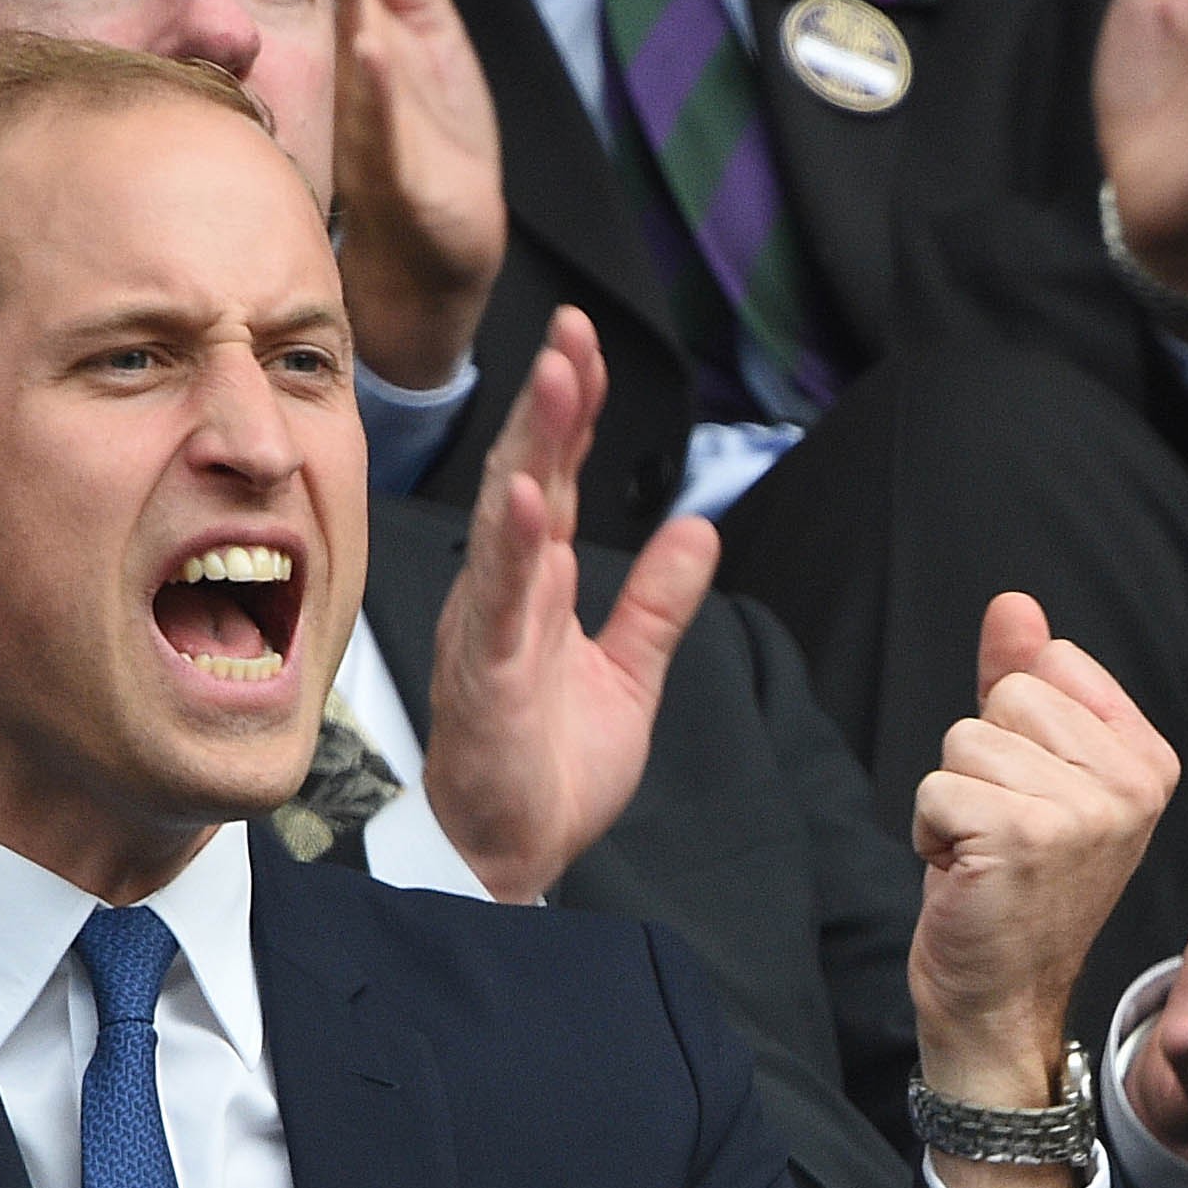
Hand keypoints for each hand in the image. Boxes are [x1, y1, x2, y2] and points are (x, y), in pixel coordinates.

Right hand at [331, 0, 508, 397]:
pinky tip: (374, 48)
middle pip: (327, 3)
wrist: (440, 262)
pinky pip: (383, 130)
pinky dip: (380, 89)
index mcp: (348, 35)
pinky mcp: (394, 178)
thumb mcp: (427, 39)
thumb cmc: (432, 145)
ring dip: (347, 5)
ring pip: (346, 60)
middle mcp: (342, 77)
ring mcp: (363, 127)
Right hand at [422, 315, 716, 903]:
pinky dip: (514, 545)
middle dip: (549, 402)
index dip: (572, 413)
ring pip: (509, 521)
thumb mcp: (629, 674)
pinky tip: (528, 495)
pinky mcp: (490, 676)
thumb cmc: (550, 769)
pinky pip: (501, 601)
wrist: (515, 855)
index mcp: (535, 586)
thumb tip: (697, 530)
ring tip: (556, 379)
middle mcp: (505, 593)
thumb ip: (656, 602)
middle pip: (527, 477)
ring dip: (533, 447)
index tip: (587, 347)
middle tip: (571, 331)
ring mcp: (493, 629)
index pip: (554, 479)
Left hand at [910, 591, 1181, 1103]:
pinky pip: (936, 787)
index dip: (1014, 727)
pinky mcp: (1025, 839)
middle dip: (981, 761)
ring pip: (966, 740)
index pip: (1050, 666)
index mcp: (1149, 761)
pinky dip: (931, 831)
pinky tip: (967, 875)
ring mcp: (1085, 813)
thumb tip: (1013, 603)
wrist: (1001, 1000)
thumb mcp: (1030, 774)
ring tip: (987, 856)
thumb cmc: (1015, 887)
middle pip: (1008, 696)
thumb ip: (1025, 683)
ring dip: (954, 799)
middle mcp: (1133, 784)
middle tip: (1006, 834)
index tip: (1034, 797)